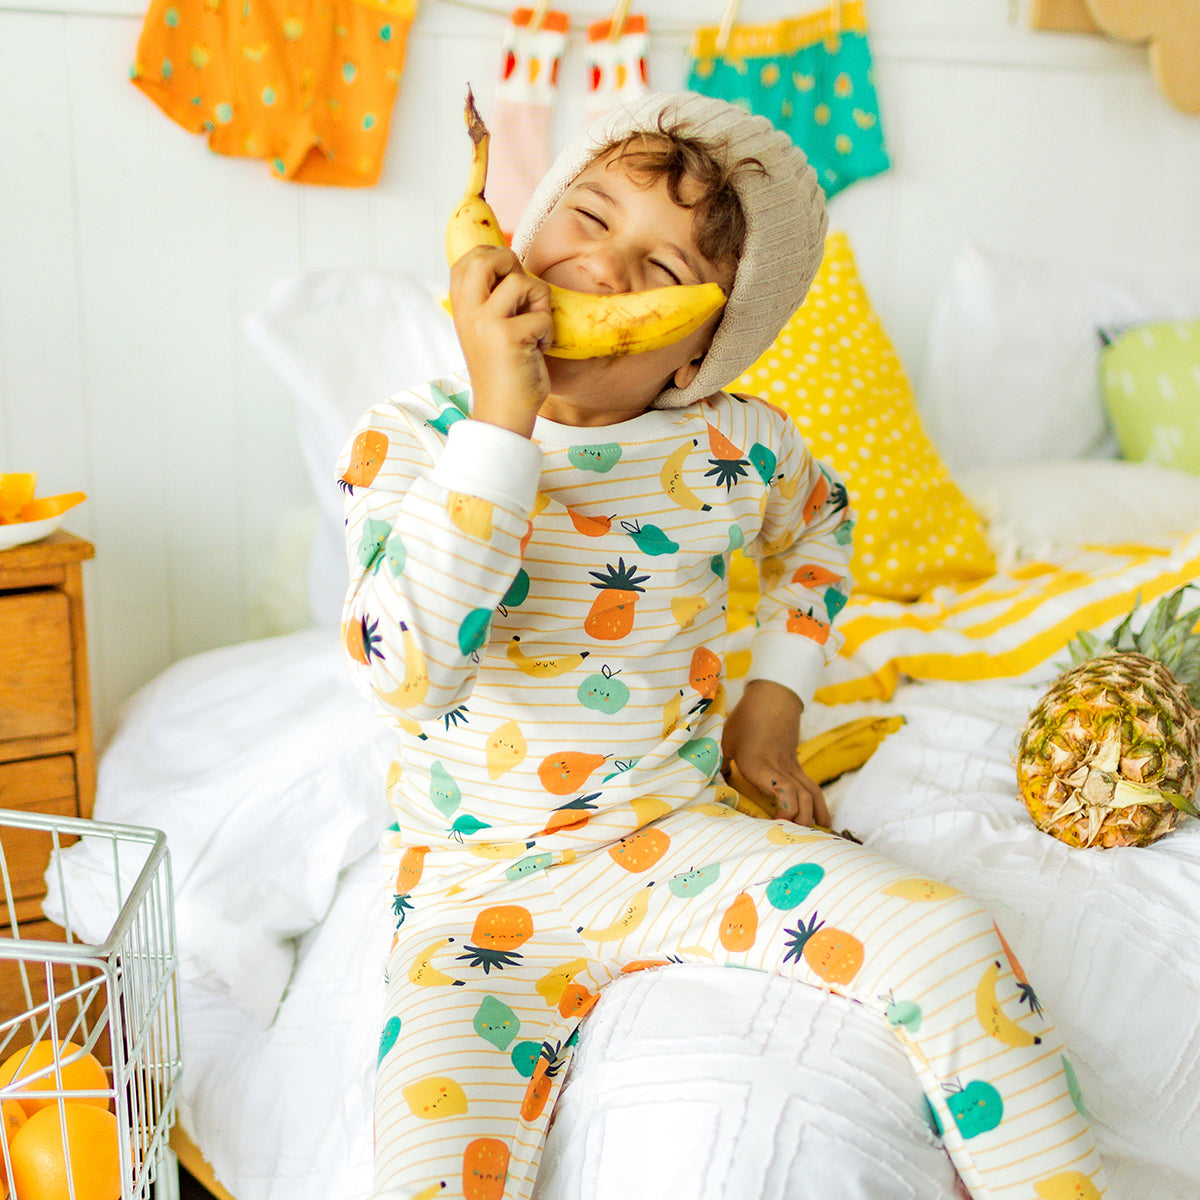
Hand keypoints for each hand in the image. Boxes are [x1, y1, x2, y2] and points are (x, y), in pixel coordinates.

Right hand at [450, 245, 553, 438]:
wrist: (502, 412)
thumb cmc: (503, 370)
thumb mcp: (487, 328)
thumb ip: (491, 298)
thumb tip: (510, 261)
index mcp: (460, 308)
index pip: (468, 258)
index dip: (495, 256)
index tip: (509, 279)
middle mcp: (468, 311)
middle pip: (487, 257)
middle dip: (514, 264)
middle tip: (524, 294)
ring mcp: (486, 322)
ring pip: (523, 282)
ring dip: (539, 305)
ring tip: (532, 330)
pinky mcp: (509, 336)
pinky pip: (542, 315)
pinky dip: (547, 333)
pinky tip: (535, 351)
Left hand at [721, 679, 830, 826]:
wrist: (773, 696)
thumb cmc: (745, 718)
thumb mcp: (725, 739)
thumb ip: (718, 764)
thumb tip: (710, 785)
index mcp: (759, 763)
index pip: (783, 790)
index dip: (785, 809)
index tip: (777, 822)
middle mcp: (780, 768)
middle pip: (802, 798)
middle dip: (801, 820)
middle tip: (790, 835)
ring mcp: (793, 766)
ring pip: (812, 794)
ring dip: (816, 815)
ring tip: (817, 835)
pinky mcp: (798, 765)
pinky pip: (812, 787)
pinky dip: (818, 805)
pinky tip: (821, 820)